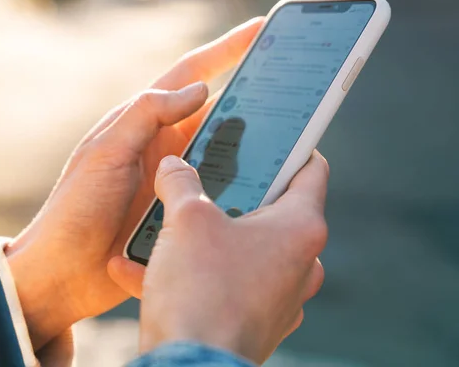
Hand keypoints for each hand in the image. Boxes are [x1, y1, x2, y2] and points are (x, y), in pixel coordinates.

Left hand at [5, 18, 263, 349]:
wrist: (64, 273)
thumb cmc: (74, 209)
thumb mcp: (104, 152)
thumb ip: (145, 115)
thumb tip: (198, 90)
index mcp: (145, 124)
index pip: (191, 76)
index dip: (225, 50)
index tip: (258, 30)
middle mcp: (167, 147)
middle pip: (218, 111)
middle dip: (253, 95)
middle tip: (290, 85)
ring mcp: (179, 179)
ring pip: (228, 151)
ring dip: (256, 143)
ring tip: (292, 137)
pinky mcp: (187, 210)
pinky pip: (225, 191)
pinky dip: (247, 185)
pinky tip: (271, 186)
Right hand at [113, 153, 327, 364]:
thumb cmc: (201, 291)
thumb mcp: (186, 221)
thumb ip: (180, 182)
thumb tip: (172, 166)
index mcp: (300, 228)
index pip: (312, 170)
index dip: (293, 147)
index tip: (272, 138)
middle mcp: (300, 263)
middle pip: (274, 210)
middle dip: (237, 194)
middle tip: (209, 177)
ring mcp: (281, 296)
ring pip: (246, 249)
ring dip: (208, 237)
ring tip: (170, 224)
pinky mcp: (258, 321)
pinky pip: (228, 285)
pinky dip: (197, 274)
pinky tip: (146, 269)